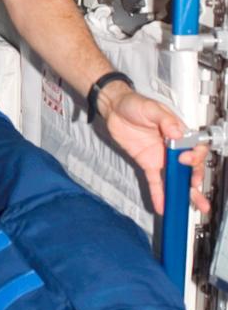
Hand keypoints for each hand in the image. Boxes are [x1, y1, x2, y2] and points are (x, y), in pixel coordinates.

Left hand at [99, 85, 208, 215]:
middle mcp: (172, 146)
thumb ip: (166, 120)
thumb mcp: (151, 108)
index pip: (195, 147)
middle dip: (196, 178)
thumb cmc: (134, 103)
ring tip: (192, 206)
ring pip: (176, 176)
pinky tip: (163, 205)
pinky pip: (155, 181)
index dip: (194, 156)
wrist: (114, 109)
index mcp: (178, 131)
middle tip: (195, 187)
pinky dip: (159, 194)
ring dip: (184, 191)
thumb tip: (177, 132)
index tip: (185, 159)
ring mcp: (161, 156)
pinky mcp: (147, 163)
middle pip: (189, 165)